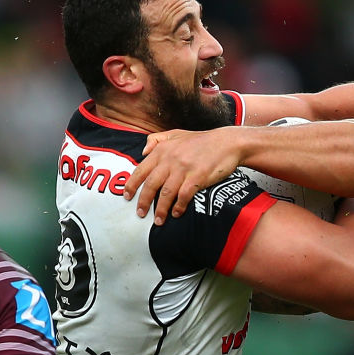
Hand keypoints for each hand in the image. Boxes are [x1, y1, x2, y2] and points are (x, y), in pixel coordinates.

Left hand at [124, 126, 241, 224]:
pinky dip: (178, 207)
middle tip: (140, 214)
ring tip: (158, 221)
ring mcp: (184, 168)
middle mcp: (170, 159)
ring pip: (166, 193)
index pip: (141, 170)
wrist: (227, 142)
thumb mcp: (176, 133)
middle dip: (143, 202)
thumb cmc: (201, 140)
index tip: (126, 197)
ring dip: (160, 209)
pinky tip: (176, 213)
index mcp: (163, 150)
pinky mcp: (197, 177)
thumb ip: (157, 140)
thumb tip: (142, 152)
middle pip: (151, 184)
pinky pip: (183, 196)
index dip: (132, 185)